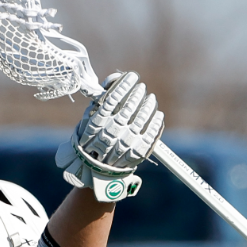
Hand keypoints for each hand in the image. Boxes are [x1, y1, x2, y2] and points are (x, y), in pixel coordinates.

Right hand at [56, 71, 163, 202]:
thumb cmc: (92, 139)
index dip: (124, 85)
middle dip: (137, 94)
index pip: (113, 98)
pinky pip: (150, 135)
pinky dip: (156, 122)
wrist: (95, 169)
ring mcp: (125, 143)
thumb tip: (115, 79)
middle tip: (141, 88)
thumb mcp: (89, 119)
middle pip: (128, 108)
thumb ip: (100, 99)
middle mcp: (111, 132)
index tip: (132, 77)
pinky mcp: (137, 153)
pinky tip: (158, 114)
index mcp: (97, 123)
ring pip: (141, 119)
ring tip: (151, 99)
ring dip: (148, 106)